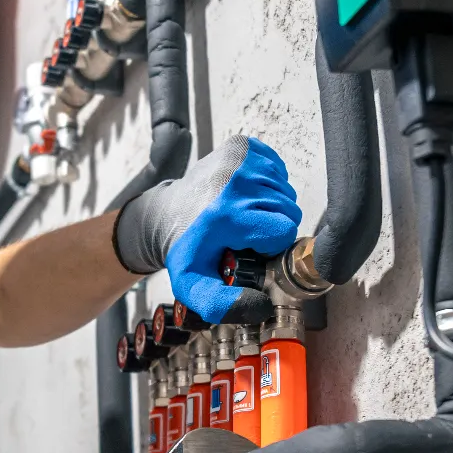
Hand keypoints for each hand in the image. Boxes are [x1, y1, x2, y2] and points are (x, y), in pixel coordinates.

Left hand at [114, 136, 301, 322]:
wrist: (164, 214)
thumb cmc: (184, 247)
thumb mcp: (194, 285)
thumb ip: (222, 305)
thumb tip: (259, 307)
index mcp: (225, 215)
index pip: (282, 231)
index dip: (270, 245)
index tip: (250, 247)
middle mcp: (234, 182)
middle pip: (288, 210)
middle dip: (272, 226)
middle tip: (244, 233)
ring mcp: (238, 159)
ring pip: (284, 190)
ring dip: (270, 206)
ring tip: (243, 214)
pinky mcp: (242, 146)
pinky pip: (277, 169)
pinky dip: (267, 183)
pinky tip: (245, 195)